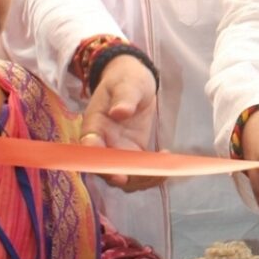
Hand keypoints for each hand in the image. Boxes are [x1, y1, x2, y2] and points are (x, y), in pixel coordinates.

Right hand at [79, 55, 159, 187]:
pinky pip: (139, 169)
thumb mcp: (127, 83)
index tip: (118, 173)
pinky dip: (152, 171)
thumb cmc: (125, 79)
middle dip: (124, 177)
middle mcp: (103, 142)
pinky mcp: (134, 151)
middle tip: (146, 176)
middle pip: (106, 168)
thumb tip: (120, 112)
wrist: (134, 80)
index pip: (91, 148)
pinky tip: (168, 159)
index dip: (102, 162)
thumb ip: (123, 97)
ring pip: (124, 174)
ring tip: (163, 170)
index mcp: (94, 125)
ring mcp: (118, 149)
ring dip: (141, 179)